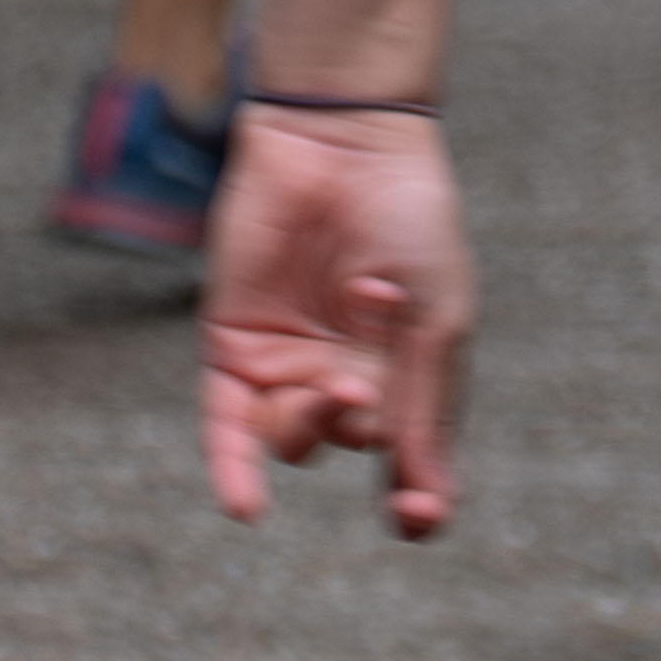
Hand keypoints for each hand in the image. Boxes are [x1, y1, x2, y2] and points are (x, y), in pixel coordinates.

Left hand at [197, 105, 478, 540]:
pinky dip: (233, 470)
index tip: (414, 518)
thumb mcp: (433, 316)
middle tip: (363, 379)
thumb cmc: (407, 220)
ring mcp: (287, 362)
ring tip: (332, 383)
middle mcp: (346, 375)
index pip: (410, 461)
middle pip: (348, 442)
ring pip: (291, 438)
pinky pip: (227, 426)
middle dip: (359, 422)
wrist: (342, 142)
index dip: (416, 499)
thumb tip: (425, 504)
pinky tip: (246, 508)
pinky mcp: (233, 346)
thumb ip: (423, 407)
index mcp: (406, 371)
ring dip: (310, 426)